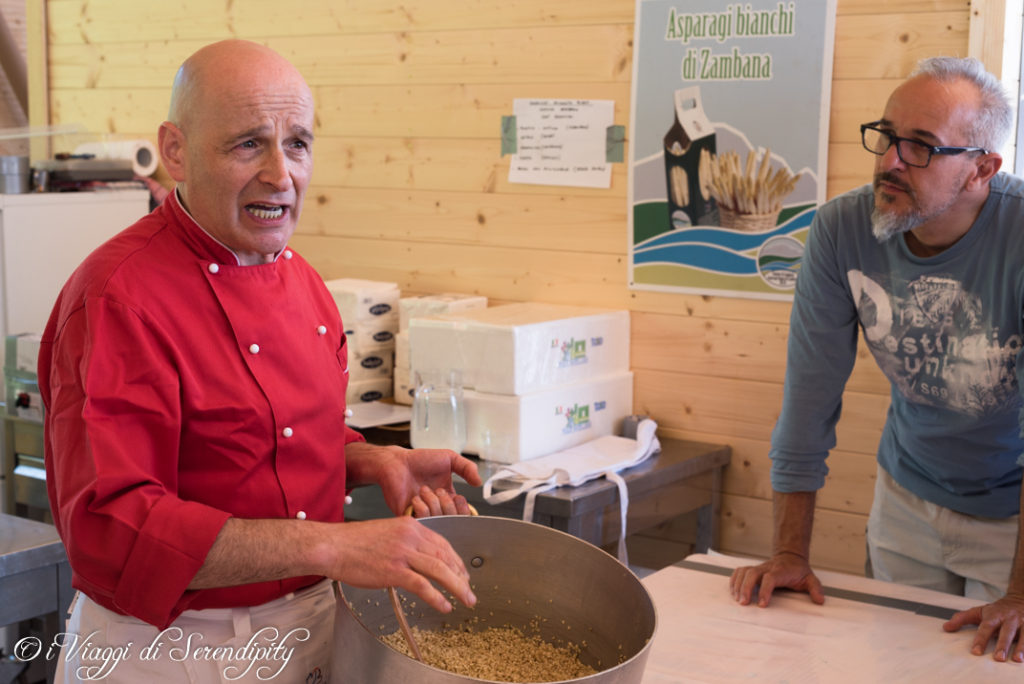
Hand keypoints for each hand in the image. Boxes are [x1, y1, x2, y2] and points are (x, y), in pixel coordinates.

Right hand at [330, 516, 475, 613]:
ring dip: (457, 587)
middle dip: (461, 574)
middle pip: (445, 556)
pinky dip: (437, 597)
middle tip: (469, 589)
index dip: (455, 559)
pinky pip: (422, 585)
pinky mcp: (394, 571)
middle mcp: (410, 537)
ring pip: (440, 570)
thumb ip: (405, 542)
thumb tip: (419, 559)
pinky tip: (445, 606)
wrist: (334, 546)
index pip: (442, 542)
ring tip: (467, 600)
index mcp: (410, 526)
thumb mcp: (386, 533)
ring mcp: (403, 553)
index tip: (462, 572)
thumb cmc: (354, 542)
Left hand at [346, 442, 481, 514]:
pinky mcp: (410, 517)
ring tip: (423, 490)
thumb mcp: (449, 458)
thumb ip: (467, 468)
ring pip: (438, 520)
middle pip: (453, 520)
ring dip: (432, 502)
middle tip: (437, 490)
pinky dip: (421, 508)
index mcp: (448, 497)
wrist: (396, 462)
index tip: (458, 497)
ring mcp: (424, 513)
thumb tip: (479, 482)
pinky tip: (415, 497)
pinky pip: (422, 521)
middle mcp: (437, 508)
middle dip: (447, 504)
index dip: (463, 509)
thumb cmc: (420, 460)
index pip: (463, 514)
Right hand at [729, 552, 824, 607]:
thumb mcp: (810, 579)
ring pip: (743, 572)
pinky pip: (739, 572)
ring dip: (738, 585)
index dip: (765, 591)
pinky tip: (733, 591)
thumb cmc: (798, 570)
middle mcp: (766, 568)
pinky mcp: (752, 569)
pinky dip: (734, 581)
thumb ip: (815, 589)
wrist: (790, 556)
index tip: (762, 605)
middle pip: (752, 574)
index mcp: (780, 571)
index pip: (770, 579)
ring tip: (738, 599)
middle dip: (746, 588)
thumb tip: (820, 600)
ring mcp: (758, 568)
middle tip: (744, 603)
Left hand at [944, 593, 1023, 661]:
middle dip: (1002, 645)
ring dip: (1020, 647)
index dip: (980, 639)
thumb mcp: (978, 612)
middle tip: (998, 658)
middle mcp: (1009, 619)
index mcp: (994, 615)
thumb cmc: (996, 610)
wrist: (1018, 599)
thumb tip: (945, 628)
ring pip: (1023, 635)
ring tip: (1016, 659)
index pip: (985, 628)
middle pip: (1005, 632)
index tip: (975, 652)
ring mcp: (1023, 622)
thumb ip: (961, 619)